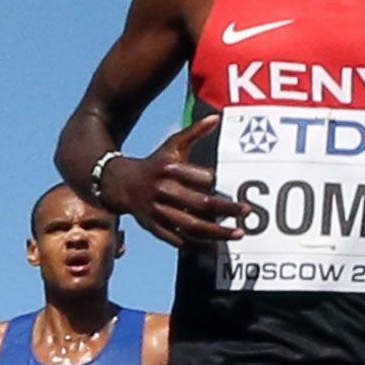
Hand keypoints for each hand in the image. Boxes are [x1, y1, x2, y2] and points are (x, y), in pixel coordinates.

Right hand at [103, 115, 246, 247]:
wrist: (118, 182)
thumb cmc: (155, 164)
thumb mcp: (172, 145)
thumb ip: (194, 132)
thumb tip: (216, 117)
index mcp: (170, 169)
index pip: (201, 178)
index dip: (221, 185)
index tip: (240, 191)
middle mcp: (164, 190)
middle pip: (200, 204)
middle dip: (225, 210)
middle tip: (246, 213)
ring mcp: (158, 210)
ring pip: (190, 225)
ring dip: (215, 232)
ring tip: (237, 234)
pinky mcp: (153, 226)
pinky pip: (177, 239)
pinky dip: (196, 245)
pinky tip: (214, 247)